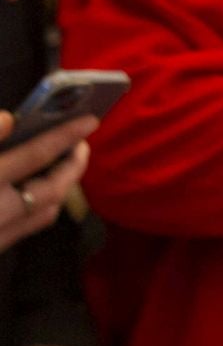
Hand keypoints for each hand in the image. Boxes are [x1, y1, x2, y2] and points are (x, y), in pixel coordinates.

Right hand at [0, 113, 94, 251]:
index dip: (63, 136)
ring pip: (44, 213)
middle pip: (51, 191)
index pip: (33, 157)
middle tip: (81, 143)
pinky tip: (37, 189)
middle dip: (72, 166)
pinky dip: (42, 205)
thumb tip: (10, 120)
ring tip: (65, 163)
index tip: (90, 120)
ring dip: (61, 186)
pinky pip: (28, 226)